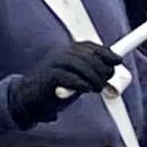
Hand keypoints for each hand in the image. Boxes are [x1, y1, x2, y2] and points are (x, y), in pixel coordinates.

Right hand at [3, 41, 119, 126]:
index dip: (106, 53)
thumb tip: (110, 69)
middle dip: (102, 69)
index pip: (90, 47)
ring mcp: (54, 64)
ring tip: (96, 88)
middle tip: (105, 81)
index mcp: (68, 52)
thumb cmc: (54, 89)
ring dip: (93, 78)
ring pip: (80, 65)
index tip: (117, 61)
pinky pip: (68, 77)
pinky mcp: (49, 77)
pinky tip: (85, 89)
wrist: (28, 99)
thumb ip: (89, 72)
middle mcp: (61, 54)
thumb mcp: (76, 78)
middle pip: (88, 55)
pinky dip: (80, 83)